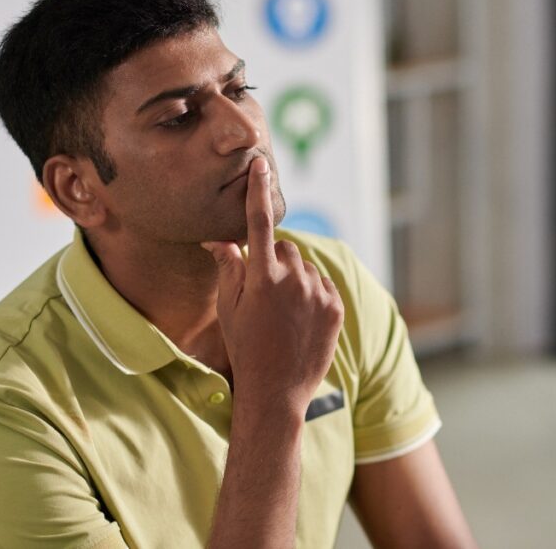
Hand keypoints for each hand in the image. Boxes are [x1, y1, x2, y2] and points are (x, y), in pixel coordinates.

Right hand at [202, 156, 343, 413]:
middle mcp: (293, 280)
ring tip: (282, 314)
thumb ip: (229, 268)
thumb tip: (219, 238)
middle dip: (272, 261)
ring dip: (293, 279)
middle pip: (283, 248)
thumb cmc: (245, 348)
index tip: (261, 164)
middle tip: (263, 295)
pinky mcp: (336, 305)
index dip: (258, 191)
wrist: (277, 392)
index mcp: (262, 278)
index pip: (259, 223)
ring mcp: (318, 292)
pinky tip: (300, 320)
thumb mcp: (229, 309)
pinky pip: (321, 284)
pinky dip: (311, 293)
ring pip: (303, 267)